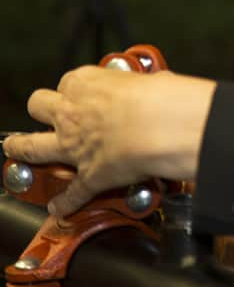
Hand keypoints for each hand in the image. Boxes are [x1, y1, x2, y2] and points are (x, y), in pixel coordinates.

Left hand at [2, 65, 215, 216]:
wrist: (165, 129)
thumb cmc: (163, 100)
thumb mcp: (154, 80)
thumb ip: (145, 85)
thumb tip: (157, 86)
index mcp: (88, 83)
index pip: (71, 82)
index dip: (77, 89)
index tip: (85, 92)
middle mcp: (72, 113)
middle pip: (39, 105)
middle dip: (42, 109)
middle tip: (47, 113)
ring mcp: (74, 146)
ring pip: (32, 146)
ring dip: (22, 149)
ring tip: (16, 148)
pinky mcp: (88, 176)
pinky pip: (71, 193)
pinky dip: (65, 202)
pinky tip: (60, 207)